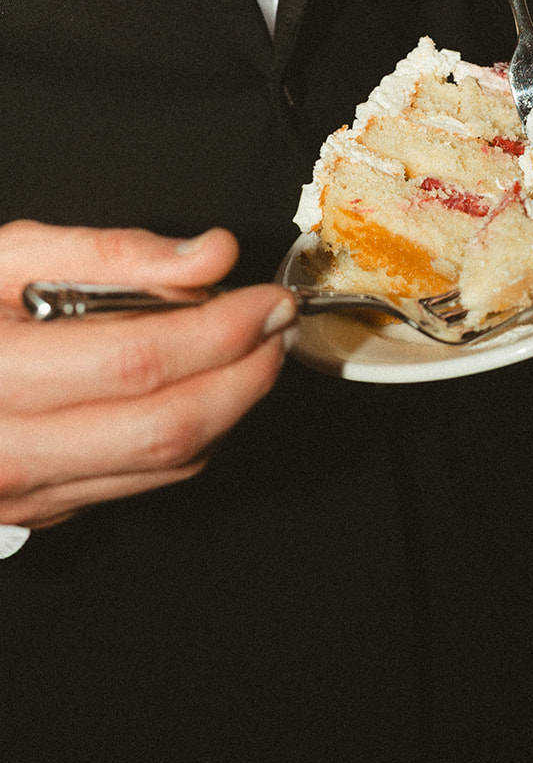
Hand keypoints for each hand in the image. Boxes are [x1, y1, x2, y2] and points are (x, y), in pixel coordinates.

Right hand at [0, 222, 295, 529]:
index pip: (139, 360)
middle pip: (166, 427)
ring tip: (252, 351)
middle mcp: (10, 450)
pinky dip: (192, 437)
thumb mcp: (3, 257)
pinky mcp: (41, 510)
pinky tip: (202, 390)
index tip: (262, 297)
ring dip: (231, 406)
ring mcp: (25, 493)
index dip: (220, 328)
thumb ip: (109, 252)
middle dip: (245, 374)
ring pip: (165, 466)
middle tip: (275, 325)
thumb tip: (208, 255)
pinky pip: (143, 483)